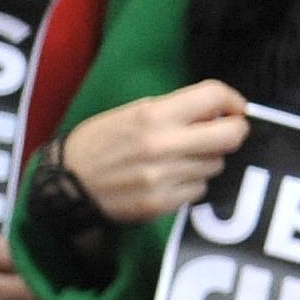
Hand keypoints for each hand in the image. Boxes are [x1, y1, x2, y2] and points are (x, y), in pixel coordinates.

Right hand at [60, 80, 251, 225]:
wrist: (65, 184)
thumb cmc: (99, 142)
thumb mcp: (132, 111)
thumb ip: (175, 108)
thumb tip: (219, 109)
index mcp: (154, 114)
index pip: (214, 96)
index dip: (233, 100)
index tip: (234, 108)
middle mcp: (163, 145)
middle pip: (231, 136)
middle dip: (234, 132)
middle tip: (224, 132)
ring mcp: (163, 177)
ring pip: (216, 165)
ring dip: (207, 160)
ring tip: (182, 158)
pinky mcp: (161, 204)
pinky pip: (199, 190)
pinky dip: (192, 183)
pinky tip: (170, 179)